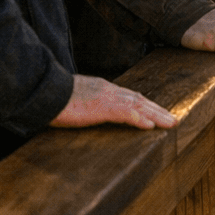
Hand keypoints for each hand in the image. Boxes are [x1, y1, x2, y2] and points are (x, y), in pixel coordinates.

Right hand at [50, 75, 177, 129]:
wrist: (42, 91)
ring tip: (170, 124)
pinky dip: (140, 119)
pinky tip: (150, 127)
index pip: (130, 95)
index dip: (146, 104)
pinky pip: (126, 113)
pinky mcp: (101, 107)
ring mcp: (106, 97)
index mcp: (102, 88)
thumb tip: (87, 110)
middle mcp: (108, 90)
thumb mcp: (74, 98)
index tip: (156, 111)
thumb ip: (86, 103)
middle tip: (172, 119)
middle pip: (139, 99)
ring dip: (156, 115)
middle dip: (157, 110)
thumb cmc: (53, 97)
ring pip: (138, 105)